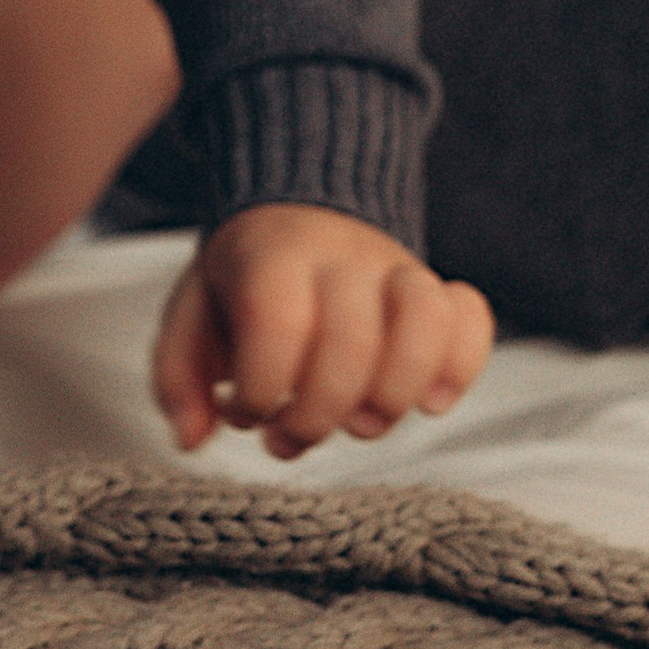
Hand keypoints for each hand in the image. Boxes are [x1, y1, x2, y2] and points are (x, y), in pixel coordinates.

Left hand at [154, 204, 493, 459]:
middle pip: (351, 340)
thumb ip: (177, 377)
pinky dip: (460, 366)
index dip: (261, 390)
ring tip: (359, 425)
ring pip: (423, 320)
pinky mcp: (435, 290)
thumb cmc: (244, 279)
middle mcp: (339, 258)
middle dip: (318, 414)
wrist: (296, 211)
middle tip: (290, 437)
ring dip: (392, 395)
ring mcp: (394, 270)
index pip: (278, 325)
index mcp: (271, 258)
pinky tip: (430, 404)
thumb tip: (192, 437)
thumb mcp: (190, 314)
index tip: (245, 412)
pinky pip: (470, 318)